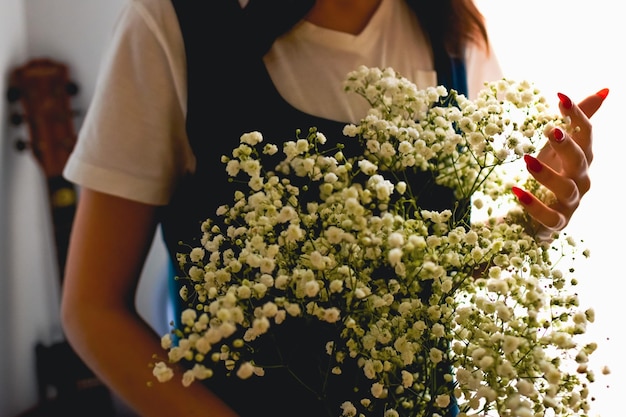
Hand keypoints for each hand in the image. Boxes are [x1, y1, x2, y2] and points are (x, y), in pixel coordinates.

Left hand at [511, 88, 608, 240]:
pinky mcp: (557, 223)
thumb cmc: (551, 175)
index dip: (576, 115)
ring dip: (547, 174)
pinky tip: (516, 191)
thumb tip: (605, 90)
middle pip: (581, 160)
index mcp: (583, 159)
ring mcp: (571, 203)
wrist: (538, 217)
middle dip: (567, 145)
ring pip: (566, 188)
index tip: (560, 96)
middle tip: (550, 130)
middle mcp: (582, 180)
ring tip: (526, 160)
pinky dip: (533, 204)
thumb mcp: (557, 147)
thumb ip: (576, 122)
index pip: (586, 134)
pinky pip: (548, 215)